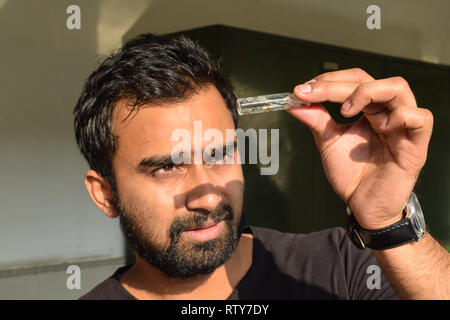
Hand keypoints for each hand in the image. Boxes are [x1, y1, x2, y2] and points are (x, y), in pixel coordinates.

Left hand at [288, 68, 433, 229]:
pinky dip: (401, 115)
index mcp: (369, 110)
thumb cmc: (352, 174)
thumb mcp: (329, 142)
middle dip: (337, 85)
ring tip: (347, 111)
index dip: (329, 80)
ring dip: (368, 92)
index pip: (354, 80)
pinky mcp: (415, 146)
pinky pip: (421, 118)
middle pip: (370, 80)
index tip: (302, 90)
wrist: (363, 206)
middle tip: (313, 94)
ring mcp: (402, 127)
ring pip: (397, 88)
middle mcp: (386, 112)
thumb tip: (295, 102)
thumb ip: (316, 119)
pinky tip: (380, 126)